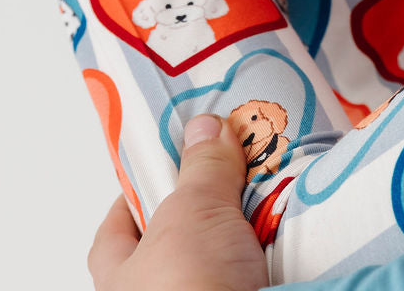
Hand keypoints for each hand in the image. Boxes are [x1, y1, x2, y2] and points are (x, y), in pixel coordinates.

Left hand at [87, 114, 268, 290]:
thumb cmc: (191, 289)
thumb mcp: (193, 211)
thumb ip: (200, 167)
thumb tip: (205, 128)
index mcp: (120, 280)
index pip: (113, 234)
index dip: (134, 198)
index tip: (159, 166)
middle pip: (174, 243)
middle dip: (202, 210)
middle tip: (228, 172)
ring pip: (219, 259)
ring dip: (242, 231)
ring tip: (269, 194)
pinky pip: (256, 270)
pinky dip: (272, 249)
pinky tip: (289, 228)